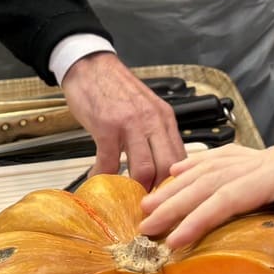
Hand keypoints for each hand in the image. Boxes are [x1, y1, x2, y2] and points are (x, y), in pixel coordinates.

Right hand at [61, 52, 185, 189]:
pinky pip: (108, 162)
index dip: (176, 185)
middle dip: (159, 194)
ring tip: (126, 201)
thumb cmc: (116, 89)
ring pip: (144, 169)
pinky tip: (98, 181)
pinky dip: (103, 177)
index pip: (181, 159)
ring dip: (135, 191)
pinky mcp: (107, 127)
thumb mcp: (146, 108)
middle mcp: (153, 121)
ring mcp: (131, 124)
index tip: (167, 201)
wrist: (91, 65)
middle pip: (168, 168)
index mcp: (166, 119)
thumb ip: (156, 134)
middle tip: (148, 208)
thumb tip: (161, 166)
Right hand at [140, 135, 273, 248]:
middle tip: (143, 226)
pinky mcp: (268, 159)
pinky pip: (223, 158)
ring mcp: (265, 157)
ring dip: (178, 184)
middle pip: (209, 178)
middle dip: (174, 202)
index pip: (229, 195)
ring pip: (211, 166)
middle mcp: (266, 160)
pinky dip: (197, 164)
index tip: (172, 241)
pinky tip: (181, 170)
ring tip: (149, 202)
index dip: (198, 218)